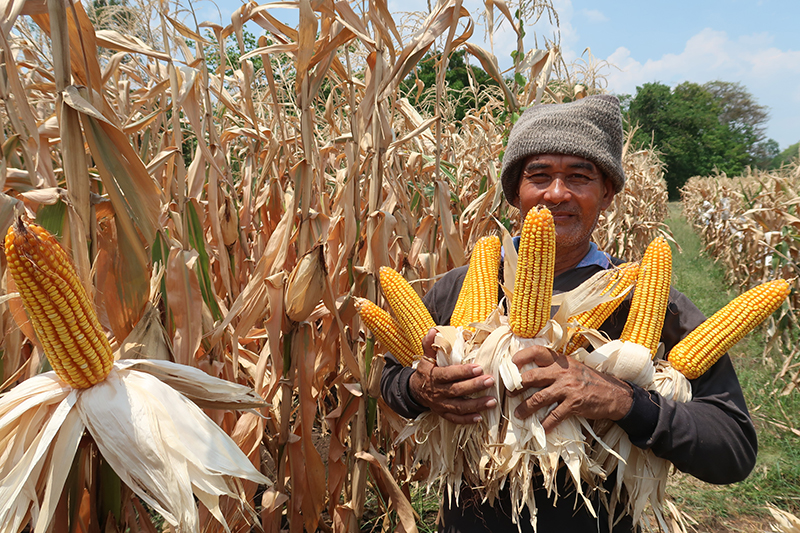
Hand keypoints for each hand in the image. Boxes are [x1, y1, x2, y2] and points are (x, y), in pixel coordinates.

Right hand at [409, 329, 496, 423]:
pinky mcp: (443, 414)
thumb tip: (433, 330)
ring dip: (476, 405)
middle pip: (457, 391)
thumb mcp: (425, 358)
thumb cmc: (425, 371)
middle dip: (474, 386)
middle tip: (491, 381)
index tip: (479, 368)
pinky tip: (480, 418)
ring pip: (459, 407)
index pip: (449, 374)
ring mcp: (440, 405)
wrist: (415, 391)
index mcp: (434, 376)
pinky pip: (455, 419)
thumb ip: (429, 344)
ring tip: (492, 401)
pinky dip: (467, 420)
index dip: (463, 372)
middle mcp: (437, 392)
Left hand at [509, 345, 632, 432]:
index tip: (511, 363)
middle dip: (517, 386)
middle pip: (532, 377)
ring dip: (526, 408)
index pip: (538, 352)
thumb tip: (532, 374)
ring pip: (539, 398)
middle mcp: (562, 372)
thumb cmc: (590, 381)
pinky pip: (555, 415)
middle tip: (508, 393)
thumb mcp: (573, 368)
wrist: (615, 394)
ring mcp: (568, 388)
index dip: (522, 356)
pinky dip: (546, 424)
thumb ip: (556, 368)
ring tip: (518, 414)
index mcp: (561, 361)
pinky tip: (540, 429)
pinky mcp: (574, 404)